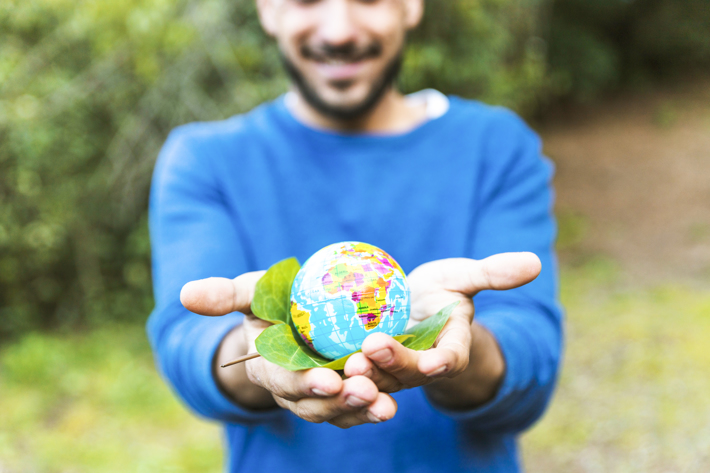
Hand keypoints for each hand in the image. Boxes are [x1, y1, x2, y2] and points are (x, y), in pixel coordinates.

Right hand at [180, 272, 397, 427]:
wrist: (297, 317)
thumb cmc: (272, 301)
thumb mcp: (251, 292)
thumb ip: (225, 295)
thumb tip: (185, 293)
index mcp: (267, 367)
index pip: (282, 379)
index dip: (302, 382)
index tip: (327, 379)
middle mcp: (292, 389)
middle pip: (313, 403)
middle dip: (338, 401)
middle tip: (364, 391)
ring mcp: (319, 396)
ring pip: (337, 411)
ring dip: (360, 410)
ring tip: (384, 406)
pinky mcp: (344, 394)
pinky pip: (358, 406)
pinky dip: (373, 408)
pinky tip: (392, 405)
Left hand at [343, 252, 540, 407]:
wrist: (411, 308)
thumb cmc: (441, 291)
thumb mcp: (464, 276)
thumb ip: (493, 273)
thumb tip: (535, 261)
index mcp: (451, 346)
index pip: (452, 357)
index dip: (446, 361)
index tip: (438, 361)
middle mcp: (423, 365)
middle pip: (410, 372)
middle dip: (393, 365)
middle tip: (371, 349)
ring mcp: (394, 371)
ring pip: (379, 380)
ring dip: (364, 377)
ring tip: (347, 364)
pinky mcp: (368, 369)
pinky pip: (355, 376)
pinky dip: (341, 375)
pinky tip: (320, 366)